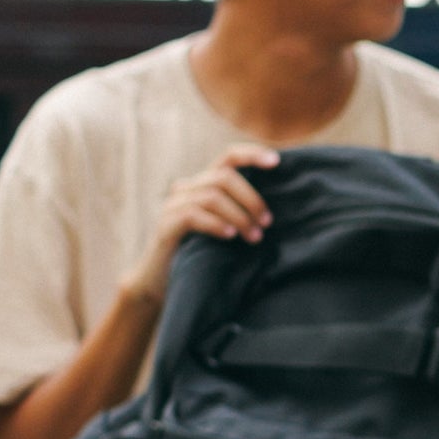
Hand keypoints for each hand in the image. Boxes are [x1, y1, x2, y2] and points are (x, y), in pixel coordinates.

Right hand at [122, 144, 280, 303]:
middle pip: (224, 177)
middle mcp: (187, 189)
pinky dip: (216, 224)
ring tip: (254, 237)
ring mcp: (173, 205)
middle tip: (266, 223)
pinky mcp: (165, 225)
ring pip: (212, 196)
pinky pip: (193, 215)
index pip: (228, 157)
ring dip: (239, 216)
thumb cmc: (203, 257)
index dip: (252, 154)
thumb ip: (243, 214)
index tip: (277, 161)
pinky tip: (230, 236)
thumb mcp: (227, 230)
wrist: (161, 283)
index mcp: (205, 185)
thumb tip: (275, 214)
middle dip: (251, 198)